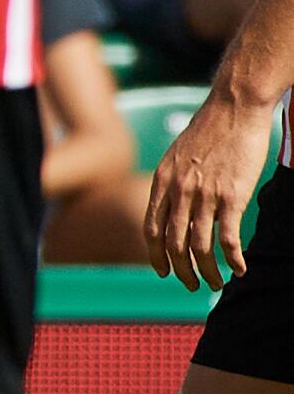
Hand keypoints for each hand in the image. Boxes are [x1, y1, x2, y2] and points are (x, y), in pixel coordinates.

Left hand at [146, 88, 270, 288]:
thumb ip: (172, 181)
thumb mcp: (177, 156)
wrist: (233, 107)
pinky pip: (229, 238)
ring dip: (208, 271)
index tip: (163, 271)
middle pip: (173, 244)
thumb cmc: (210, 130)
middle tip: (191, 286)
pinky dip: (233, 259)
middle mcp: (178, 192)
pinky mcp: (232, 196)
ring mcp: (204, 196)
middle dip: (181, 271)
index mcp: (162, 183)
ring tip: (217, 284)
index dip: (156, 255)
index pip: (152, 229)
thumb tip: (172, 201)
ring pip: (201, 247)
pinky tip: (241, 269)